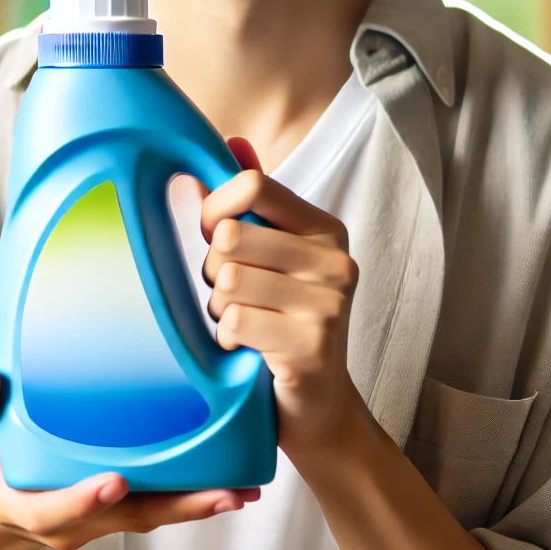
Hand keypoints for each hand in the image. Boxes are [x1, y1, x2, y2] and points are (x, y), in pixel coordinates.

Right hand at [0, 366, 259, 549]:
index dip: (85, 500)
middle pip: (127, 518)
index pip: (56, 510)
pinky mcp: (124, 501)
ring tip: (241, 488)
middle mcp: (71, 517)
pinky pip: (161, 500)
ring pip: (154, 514)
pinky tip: (234, 474)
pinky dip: (196, 489)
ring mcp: (102, 514)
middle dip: (175, 508)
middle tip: (220, 493)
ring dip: (198, 504)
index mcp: (27, 502)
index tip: (114, 482)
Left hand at [200, 138, 364, 450]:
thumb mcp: (272, 256)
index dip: (215, 211)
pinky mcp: (313, 347)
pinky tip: (248, 351)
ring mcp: (329, 305)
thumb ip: (254, 201)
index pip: (253, 185)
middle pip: (232, 235)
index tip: (214, 240)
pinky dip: (227, 340)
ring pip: (228, 280)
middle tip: (234, 297)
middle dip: (214, 270)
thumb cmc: (282, 323)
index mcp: (325, 229)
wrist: (317, 408)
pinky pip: (234, 322)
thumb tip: (233, 140)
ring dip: (218, 308)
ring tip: (243, 324)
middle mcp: (336, 261)